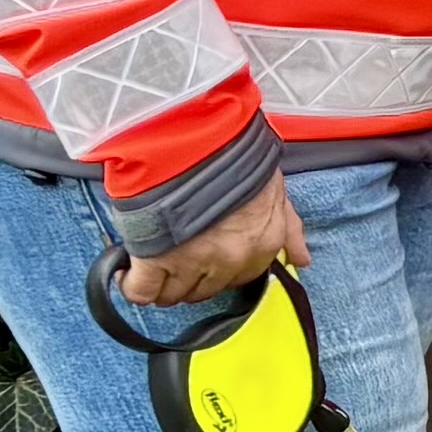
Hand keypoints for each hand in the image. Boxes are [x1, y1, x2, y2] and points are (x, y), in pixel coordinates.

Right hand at [123, 173, 307, 308]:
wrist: (195, 136)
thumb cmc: (234, 156)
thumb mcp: (275, 190)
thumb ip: (288, 228)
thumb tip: (301, 259)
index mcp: (265, 242)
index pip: (242, 279)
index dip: (220, 269)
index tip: (207, 258)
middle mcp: (234, 259)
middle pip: (206, 290)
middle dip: (191, 277)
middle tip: (178, 255)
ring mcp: (194, 262)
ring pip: (174, 295)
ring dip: (163, 283)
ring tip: (155, 260)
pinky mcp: (156, 260)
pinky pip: (142, 292)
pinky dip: (133, 285)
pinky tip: (131, 272)